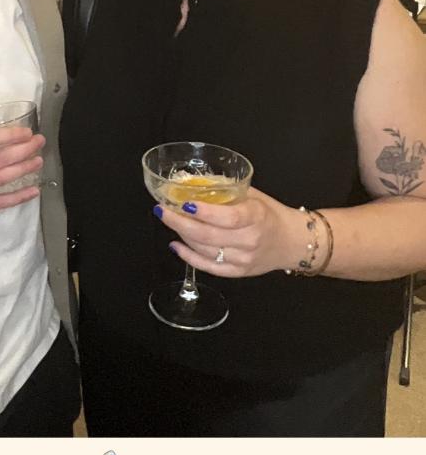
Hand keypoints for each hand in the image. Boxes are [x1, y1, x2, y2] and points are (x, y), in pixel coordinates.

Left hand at [156, 187, 302, 276]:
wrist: (292, 242)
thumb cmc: (270, 215)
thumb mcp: (253, 196)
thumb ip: (226, 190)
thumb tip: (193, 182)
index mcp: (256, 217)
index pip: (227, 217)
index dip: (204, 212)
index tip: (184, 203)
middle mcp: (250, 240)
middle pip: (209, 235)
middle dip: (180, 222)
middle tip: (162, 210)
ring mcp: (244, 259)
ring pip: (205, 250)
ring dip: (182, 235)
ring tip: (169, 220)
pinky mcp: (238, 272)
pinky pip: (208, 267)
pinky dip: (188, 257)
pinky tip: (175, 245)